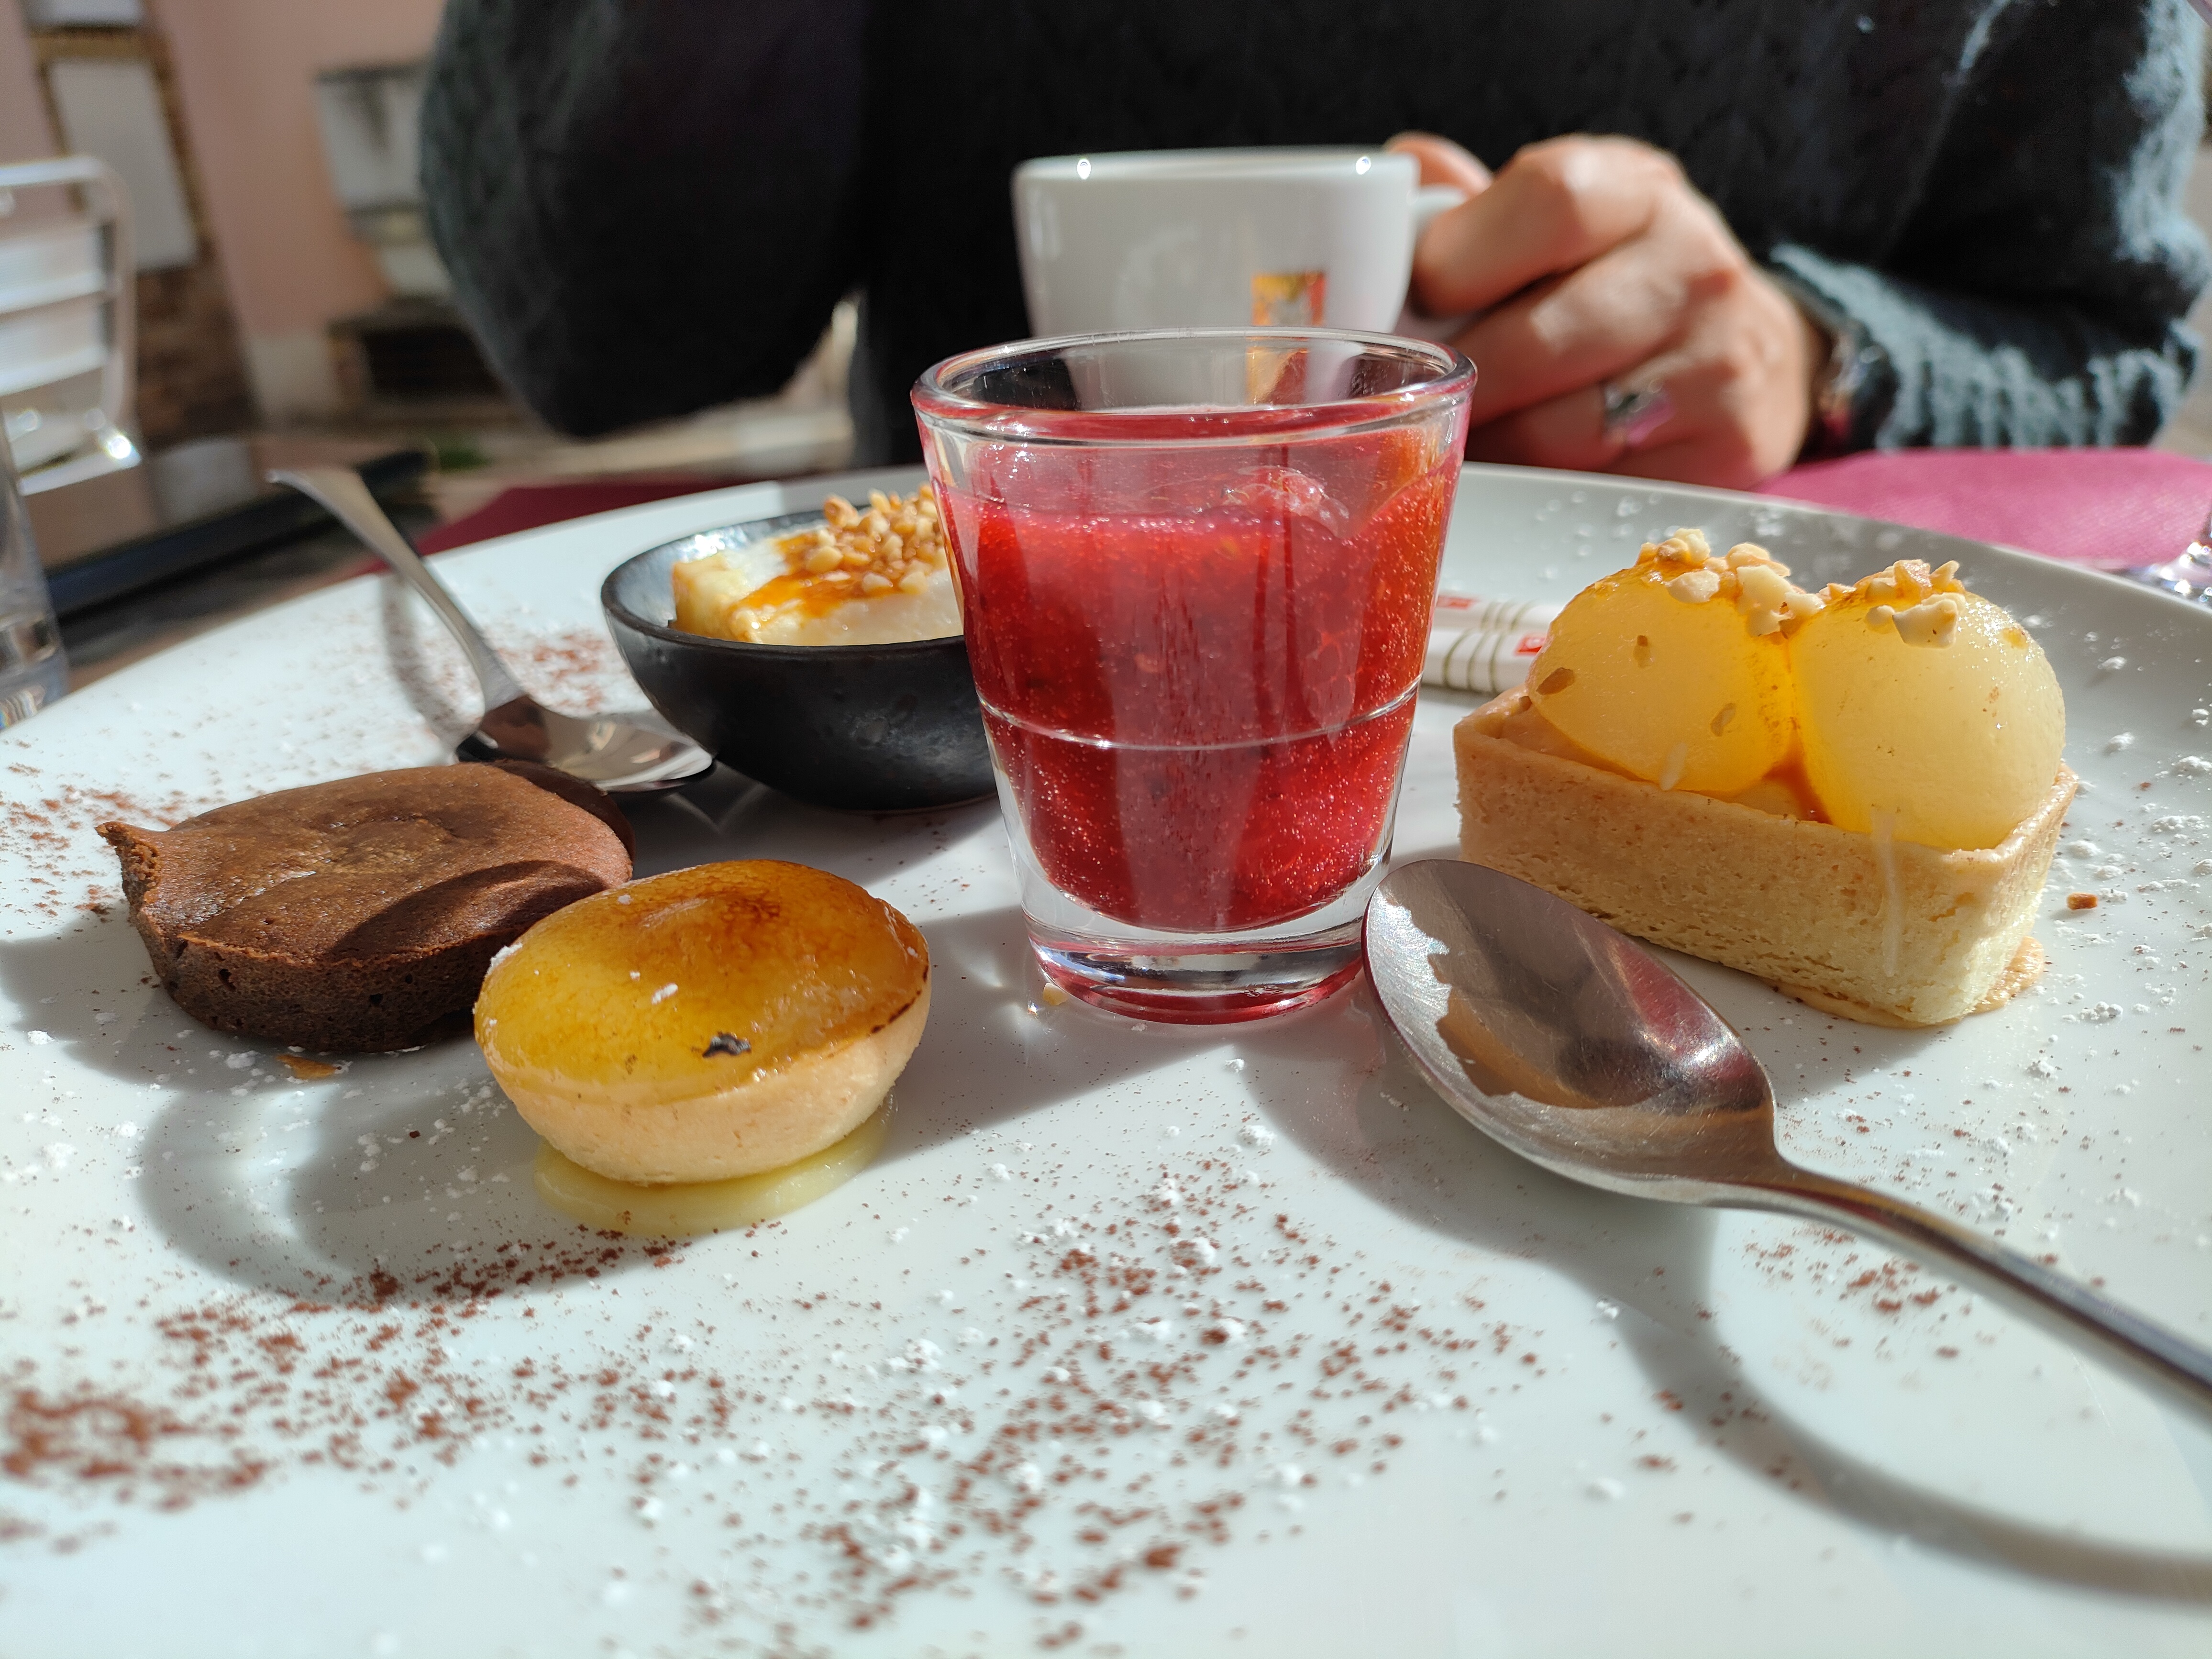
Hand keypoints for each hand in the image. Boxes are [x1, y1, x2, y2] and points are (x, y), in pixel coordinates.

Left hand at [1389, 133, 1824, 488]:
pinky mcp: (1730, 444)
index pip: (1548, 201)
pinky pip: (1598, 484)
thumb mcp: (1556, 221)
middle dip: (1462, 381)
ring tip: (1483, 430)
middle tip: (1428, 394)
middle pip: (1535, 342)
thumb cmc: (1611, 282)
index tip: (1423, 301)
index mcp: (1638, 192)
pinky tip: (1541, 464)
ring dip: (1498, 442)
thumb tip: (1392, 181)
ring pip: (1559, 430)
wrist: (1741, 350)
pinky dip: (1550, 484)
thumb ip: (1468, 204)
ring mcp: (1720, 359)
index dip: (1459, 261)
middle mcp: (1694, 265)